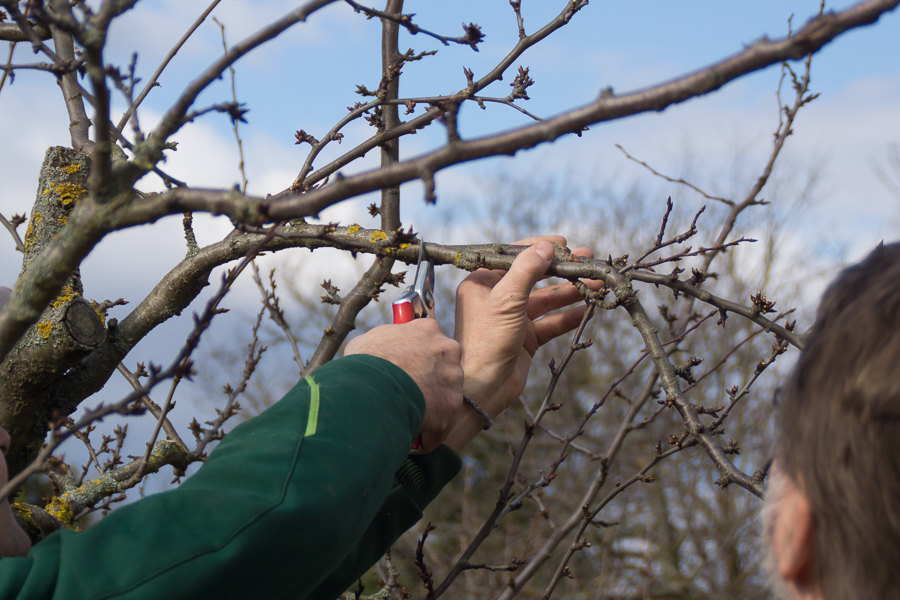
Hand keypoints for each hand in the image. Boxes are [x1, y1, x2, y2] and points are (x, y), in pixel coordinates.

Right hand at [345, 319, 462, 451]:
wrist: (371, 386)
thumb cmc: (364, 362)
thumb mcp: (369, 341)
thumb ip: (385, 344)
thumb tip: (379, 354)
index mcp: (428, 329)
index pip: (430, 343)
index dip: (417, 358)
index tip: (406, 369)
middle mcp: (448, 348)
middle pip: (443, 367)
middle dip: (429, 381)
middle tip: (407, 394)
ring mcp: (453, 376)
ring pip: (445, 395)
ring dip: (430, 406)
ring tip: (407, 417)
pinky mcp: (452, 404)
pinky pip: (442, 422)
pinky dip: (429, 431)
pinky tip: (411, 433)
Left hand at [444, 236, 597, 451]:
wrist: (482, 387)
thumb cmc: (487, 340)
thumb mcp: (506, 299)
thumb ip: (527, 271)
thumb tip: (546, 247)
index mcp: (482, 283)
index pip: (514, 258)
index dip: (539, 249)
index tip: (564, 243)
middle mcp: (496, 298)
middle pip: (534, 278)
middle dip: (561, 270)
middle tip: (586, 261)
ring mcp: (512, 319)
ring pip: (546, 300)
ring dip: (570, 292)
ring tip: (595, 284)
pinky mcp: (525, 339)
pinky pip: (550, 323)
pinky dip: (568, 316)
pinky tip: (587, 308)